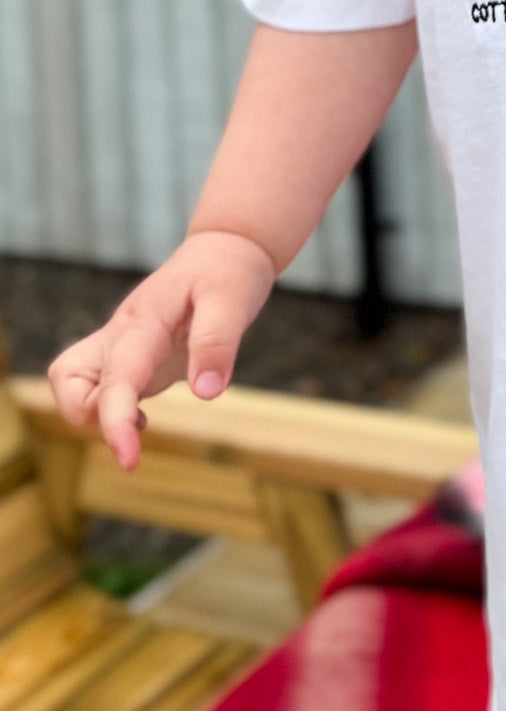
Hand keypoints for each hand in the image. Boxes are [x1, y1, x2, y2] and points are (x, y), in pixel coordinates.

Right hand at [46, 230, 275, 471]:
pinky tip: (144, 419)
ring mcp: (123, 345)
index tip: (129, 461)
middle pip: (66, 379)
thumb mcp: (233, 298)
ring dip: (94, 414)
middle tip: (140, 426)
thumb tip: (206, 394)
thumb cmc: (227, 270)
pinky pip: (100, 389)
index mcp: (144, 320)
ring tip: (141, 423)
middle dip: (88, 416)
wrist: (225, 249)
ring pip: (74, 385)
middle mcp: (122, 333)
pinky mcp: (133, 357)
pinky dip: (110, 412)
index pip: (116, 376)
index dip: (114, 420)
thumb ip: (217, 343)